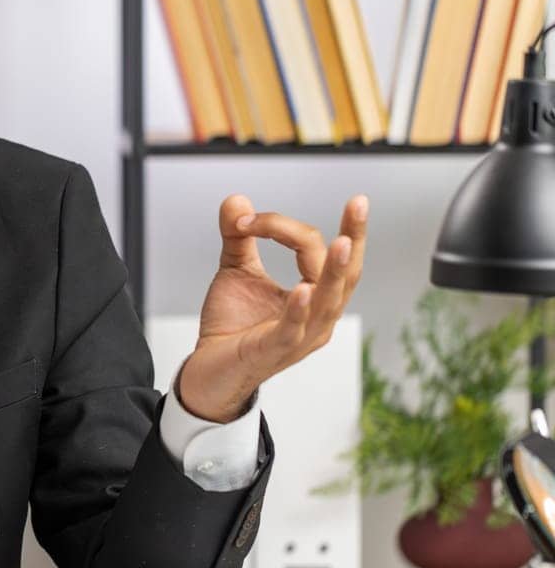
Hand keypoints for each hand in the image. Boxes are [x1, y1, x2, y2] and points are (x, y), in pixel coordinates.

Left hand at [176, 192, 368, 421]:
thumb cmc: (232, 326)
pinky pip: (293, 330)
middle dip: (355, 237)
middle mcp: (318, 316)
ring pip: (328, 301)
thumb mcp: (237, 272)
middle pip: (344, 273)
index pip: (318, 250)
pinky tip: (301, 288)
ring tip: (344, 241)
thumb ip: (239, 237)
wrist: (208, 368)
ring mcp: (301, 336)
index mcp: (314, 296)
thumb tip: (237, 199)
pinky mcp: (275, 351)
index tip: (247, 219)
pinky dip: (299, 309)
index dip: (283, 227)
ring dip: (336, 270)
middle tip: (359, 204)